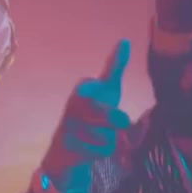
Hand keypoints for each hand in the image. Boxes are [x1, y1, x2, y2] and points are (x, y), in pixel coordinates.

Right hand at [40, 40, 132, 183]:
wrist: (66, 150)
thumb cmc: (92, 113)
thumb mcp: (106, 90)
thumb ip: (114, 67)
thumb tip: (125, 40)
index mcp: (82, 90)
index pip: (89, 88)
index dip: (96, 89)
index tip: (101, 85)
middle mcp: (72, 106)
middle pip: (99, 112)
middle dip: (112, 117)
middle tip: (124, 120)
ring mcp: (68, 127)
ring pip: (105, 135)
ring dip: (109, 138)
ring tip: (96, 135)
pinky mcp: (68, 147)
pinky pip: (101, 150)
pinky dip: (102, 151)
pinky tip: (90, 148)